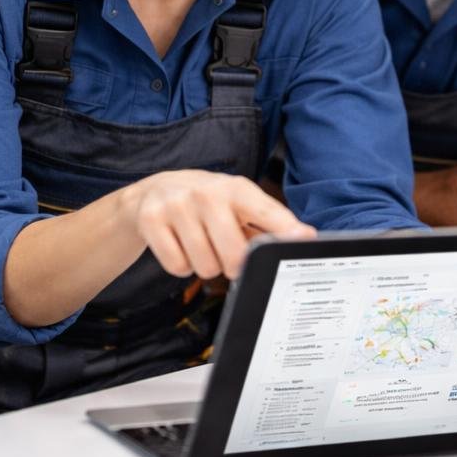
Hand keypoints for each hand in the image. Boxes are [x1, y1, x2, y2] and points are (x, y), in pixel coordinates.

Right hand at [124, 171, 314, 279]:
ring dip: (206, 266)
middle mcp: (207, 193)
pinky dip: (181, 266)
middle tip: (224, 251)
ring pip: (205, 267)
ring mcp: (177, 205)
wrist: (154, 191)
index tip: (305, 239)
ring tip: (200, 244)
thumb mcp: (238, 204)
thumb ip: (270, 222)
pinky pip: (178, 267)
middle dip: (232, 265)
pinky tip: (180, 245)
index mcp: (236, 189)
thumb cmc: (208, 203)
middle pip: (235, 256)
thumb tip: (304, 236)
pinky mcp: (151, 220)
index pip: (267, 212)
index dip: (286, 230)